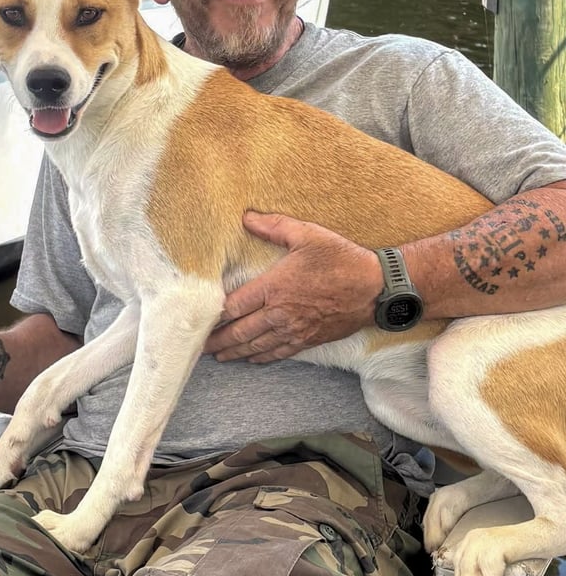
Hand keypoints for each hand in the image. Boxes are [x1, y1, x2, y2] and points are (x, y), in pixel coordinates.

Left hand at [205, 212, 382, 361]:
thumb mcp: (306, 235)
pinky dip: (261, 357)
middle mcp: (280, 313)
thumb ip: (273, 226)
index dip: (214, 316)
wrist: (375, 289)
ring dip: (235, 352)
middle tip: (200, 346)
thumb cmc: (340, 260)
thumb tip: (247, 217)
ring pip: (256, 346)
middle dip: (218, 341)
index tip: (200, 320)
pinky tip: (251, 358)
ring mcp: (294, 330)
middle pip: (240, 331)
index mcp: (274, 287)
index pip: (234, 306)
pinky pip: (278, 353)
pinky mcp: (308, 340)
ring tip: (219, 356)